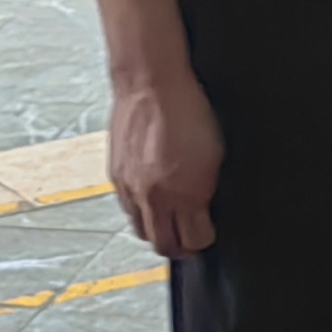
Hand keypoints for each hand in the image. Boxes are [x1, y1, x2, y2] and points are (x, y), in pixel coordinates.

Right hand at [109, 66, 222, 256]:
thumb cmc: (188, 109)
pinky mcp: (116, 178)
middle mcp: (156, 197)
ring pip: (142, 231)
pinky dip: (140, 211)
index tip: (207, 235)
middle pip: (164, 245)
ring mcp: (132, 189)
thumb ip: (206, 188)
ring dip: (157, 231)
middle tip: (188, 240)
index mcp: (186, 192)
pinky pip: (127, 209)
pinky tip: (150, 199)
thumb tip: (204, 210)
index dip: (204, 240)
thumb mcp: (214, 152)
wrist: (151, 85)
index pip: (195, 240)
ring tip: (169, 223)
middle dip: (179, 247)